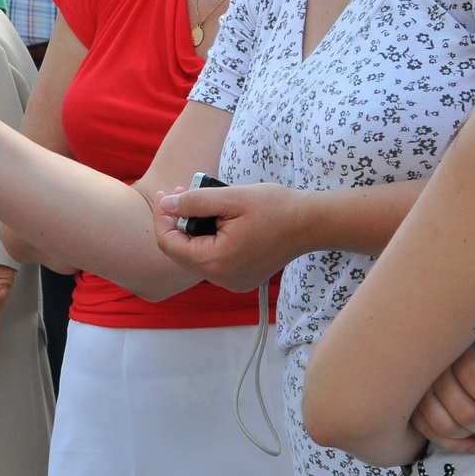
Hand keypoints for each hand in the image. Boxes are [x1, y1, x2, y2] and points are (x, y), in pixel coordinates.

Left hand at [153, 181, 306, 292]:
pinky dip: (208, 240)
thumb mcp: (230, 197)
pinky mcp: (241, 278)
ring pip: (196, 256)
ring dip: (192, 229)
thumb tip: (166, 205)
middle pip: (181, 252)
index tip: (167, 194)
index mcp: (216, 261)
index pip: (169, 245)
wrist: (312, 224)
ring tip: (201, 202)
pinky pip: (213, 261)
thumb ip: (194, 202)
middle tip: (181, 193)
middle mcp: (221, 279)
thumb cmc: (275, 208)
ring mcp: (232, 282)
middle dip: (177, 222)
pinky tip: (216, 219)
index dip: (162, 218)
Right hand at [411, 344, 474, 453]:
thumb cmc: (465, 341)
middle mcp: (430, 368)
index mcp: (452, 348)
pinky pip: (428, 432)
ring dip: (471, 435)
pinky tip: (474, 445)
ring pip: (445, 425)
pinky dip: (454, 444)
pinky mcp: (408, 403)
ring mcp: (415, 387)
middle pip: (463, 410)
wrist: (425, 332)